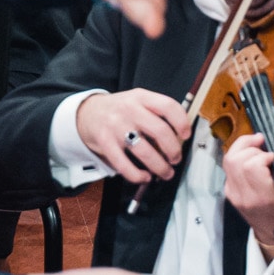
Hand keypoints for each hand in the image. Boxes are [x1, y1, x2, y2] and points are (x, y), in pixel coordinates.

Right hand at [76, 85, 193, 182]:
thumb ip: (156, 112)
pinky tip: (145, 177)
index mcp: (141, 97)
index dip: (182, 122)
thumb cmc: (120, 109)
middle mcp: (129, 109)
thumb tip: (180, 137)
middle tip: (176, 159)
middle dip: (173, 150)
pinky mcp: (105, 143)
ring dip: (160, 167)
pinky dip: (138, 176)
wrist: (87, 112)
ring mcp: (116, 126)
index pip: (168, 106)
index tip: (186, 136)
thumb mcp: (138, 101)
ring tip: (166, 173)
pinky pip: (124, 165)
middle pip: (160, 131)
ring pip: (145, 151)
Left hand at [221, 117, 273, 241]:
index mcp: (264, 195)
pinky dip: (238, 159)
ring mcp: (234, 195)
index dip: (261, 155)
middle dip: (250, 147)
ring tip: (257, 151)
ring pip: (228, 161)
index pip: (251, 167)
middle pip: (235, 160)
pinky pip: (227, 169)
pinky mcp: (228, 193)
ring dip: (242, 150)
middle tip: (264, 149)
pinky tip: (251, 162)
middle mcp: (245, 196)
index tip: (273, 156)